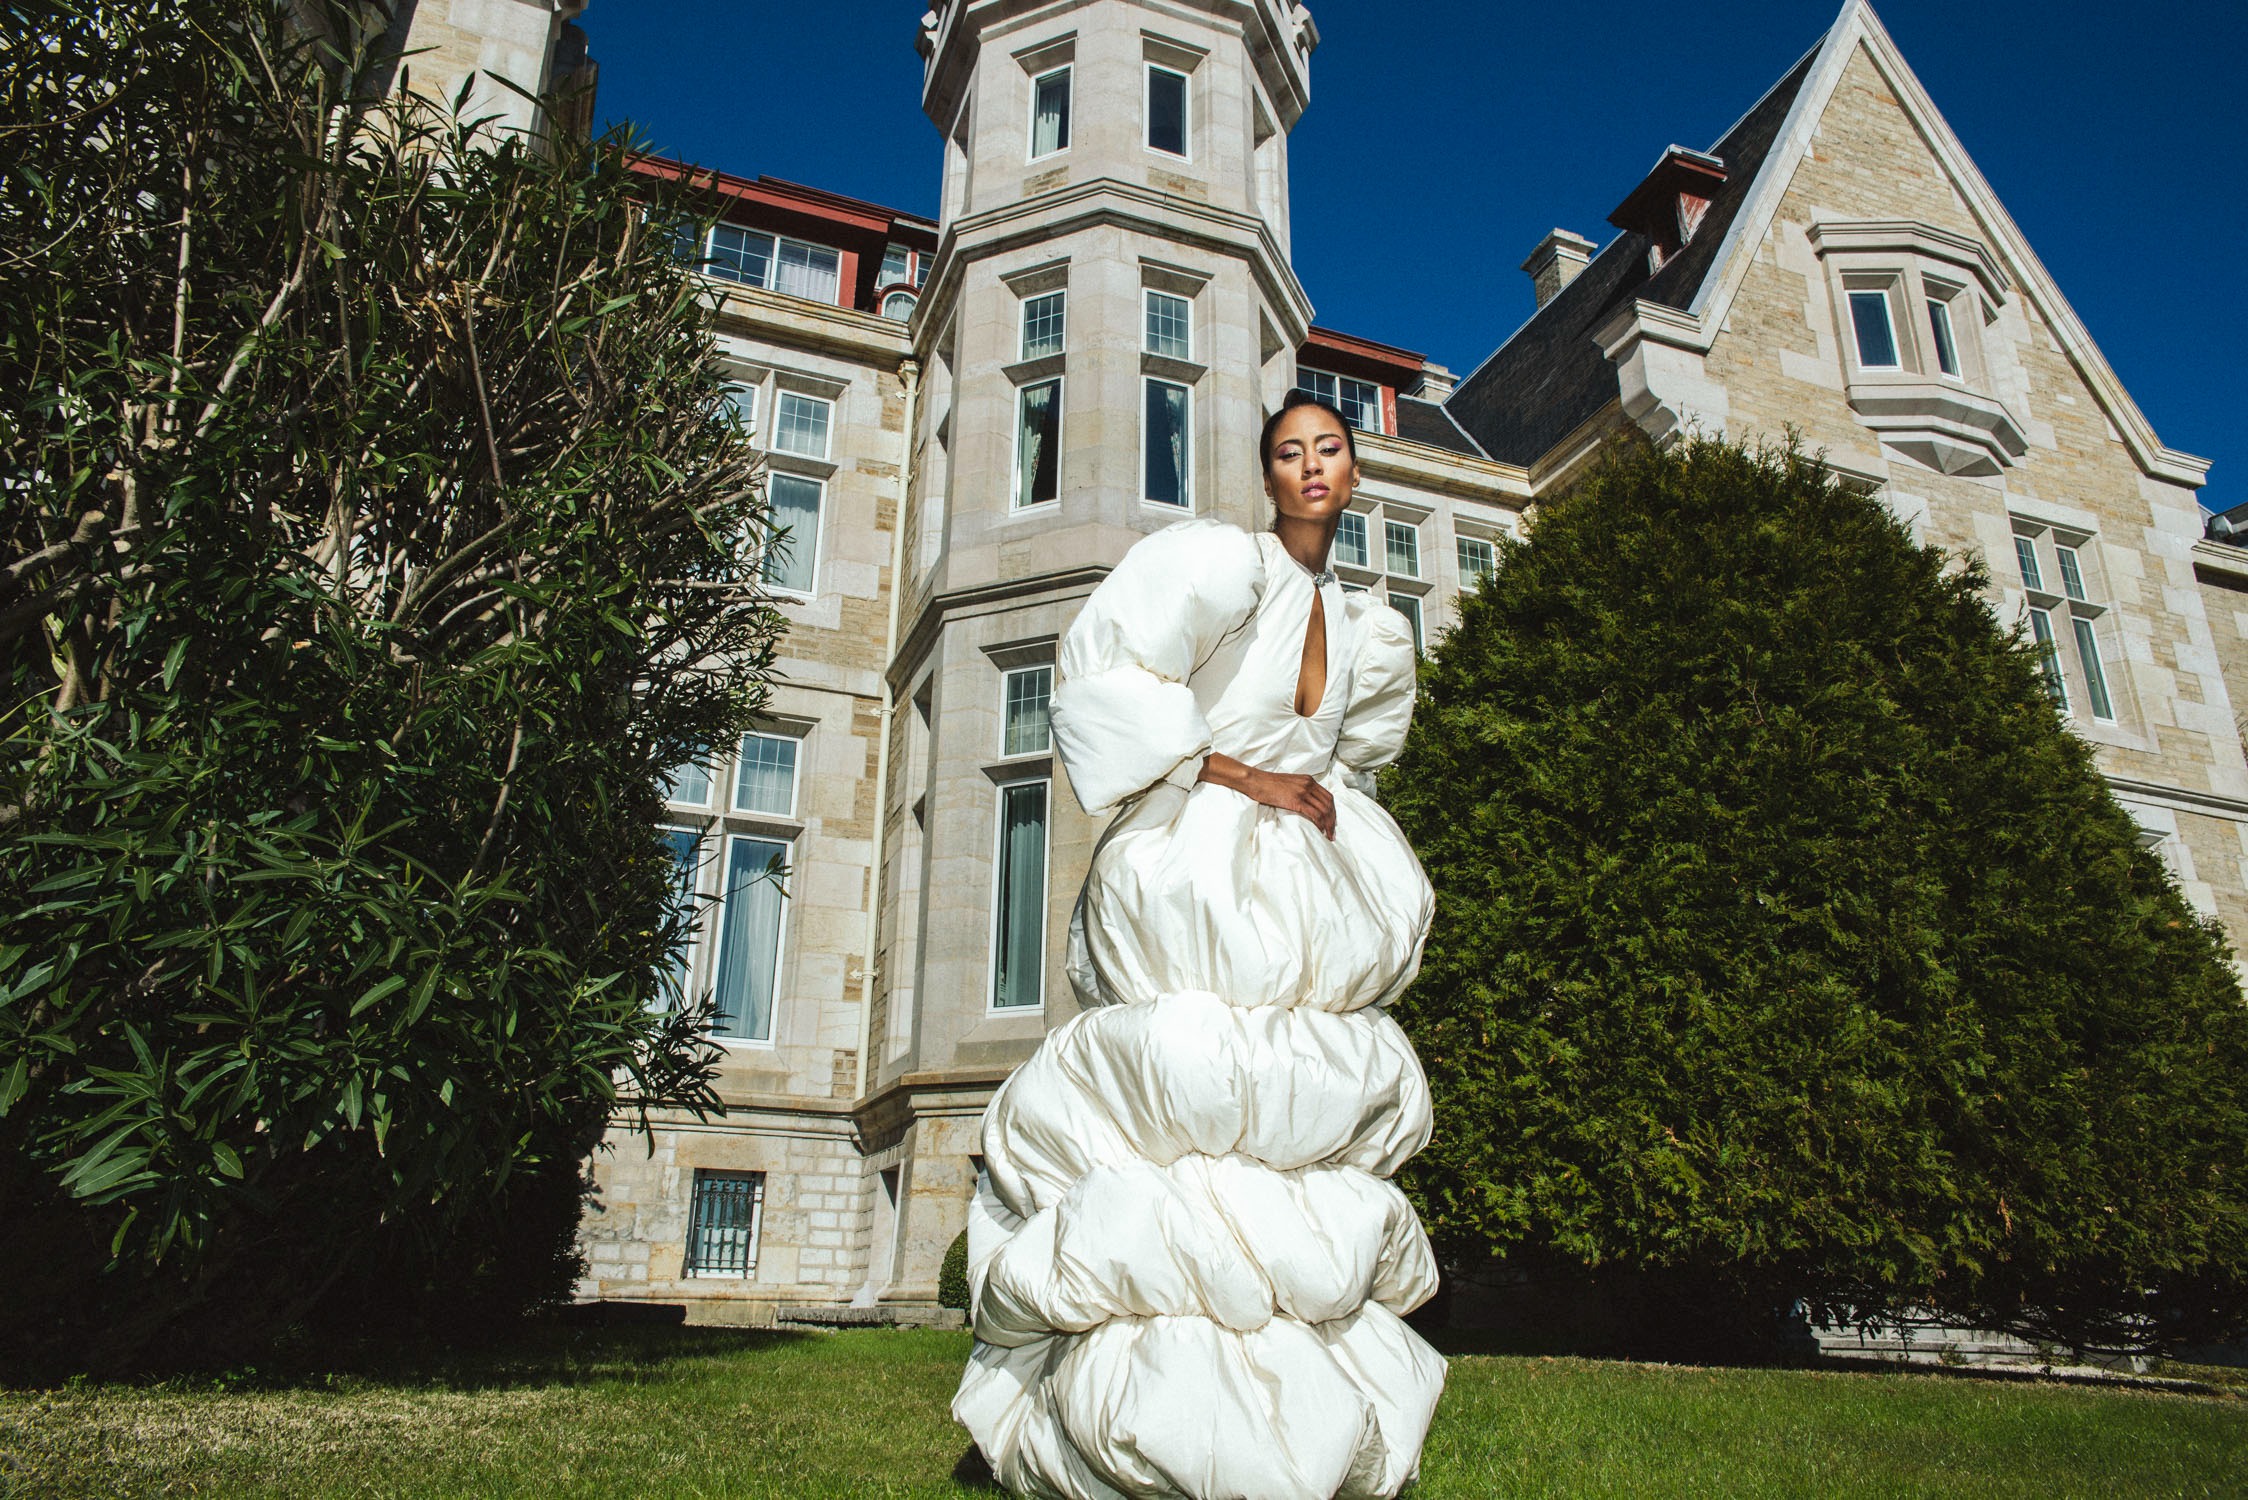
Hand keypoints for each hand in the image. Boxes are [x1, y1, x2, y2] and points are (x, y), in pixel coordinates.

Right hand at [1198, 753, 1334, 839]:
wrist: (1256, 781)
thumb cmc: (1269, 784)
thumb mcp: (1289, 784)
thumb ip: (1300, 790)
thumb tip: (1306, 804)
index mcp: (1308, 780)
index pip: (1328, 796)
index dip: (1333, 811)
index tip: (1332, 822)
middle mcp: (1308, 784)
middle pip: (1329, 804)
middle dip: (1333, 819)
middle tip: (1332, 832)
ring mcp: (1303, 792)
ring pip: (1324, 810)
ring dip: (1328, 824)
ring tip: (1328, 835)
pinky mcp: (1296, 800)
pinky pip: (1314, 814)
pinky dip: (1320, 824)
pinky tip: (1320, 831)